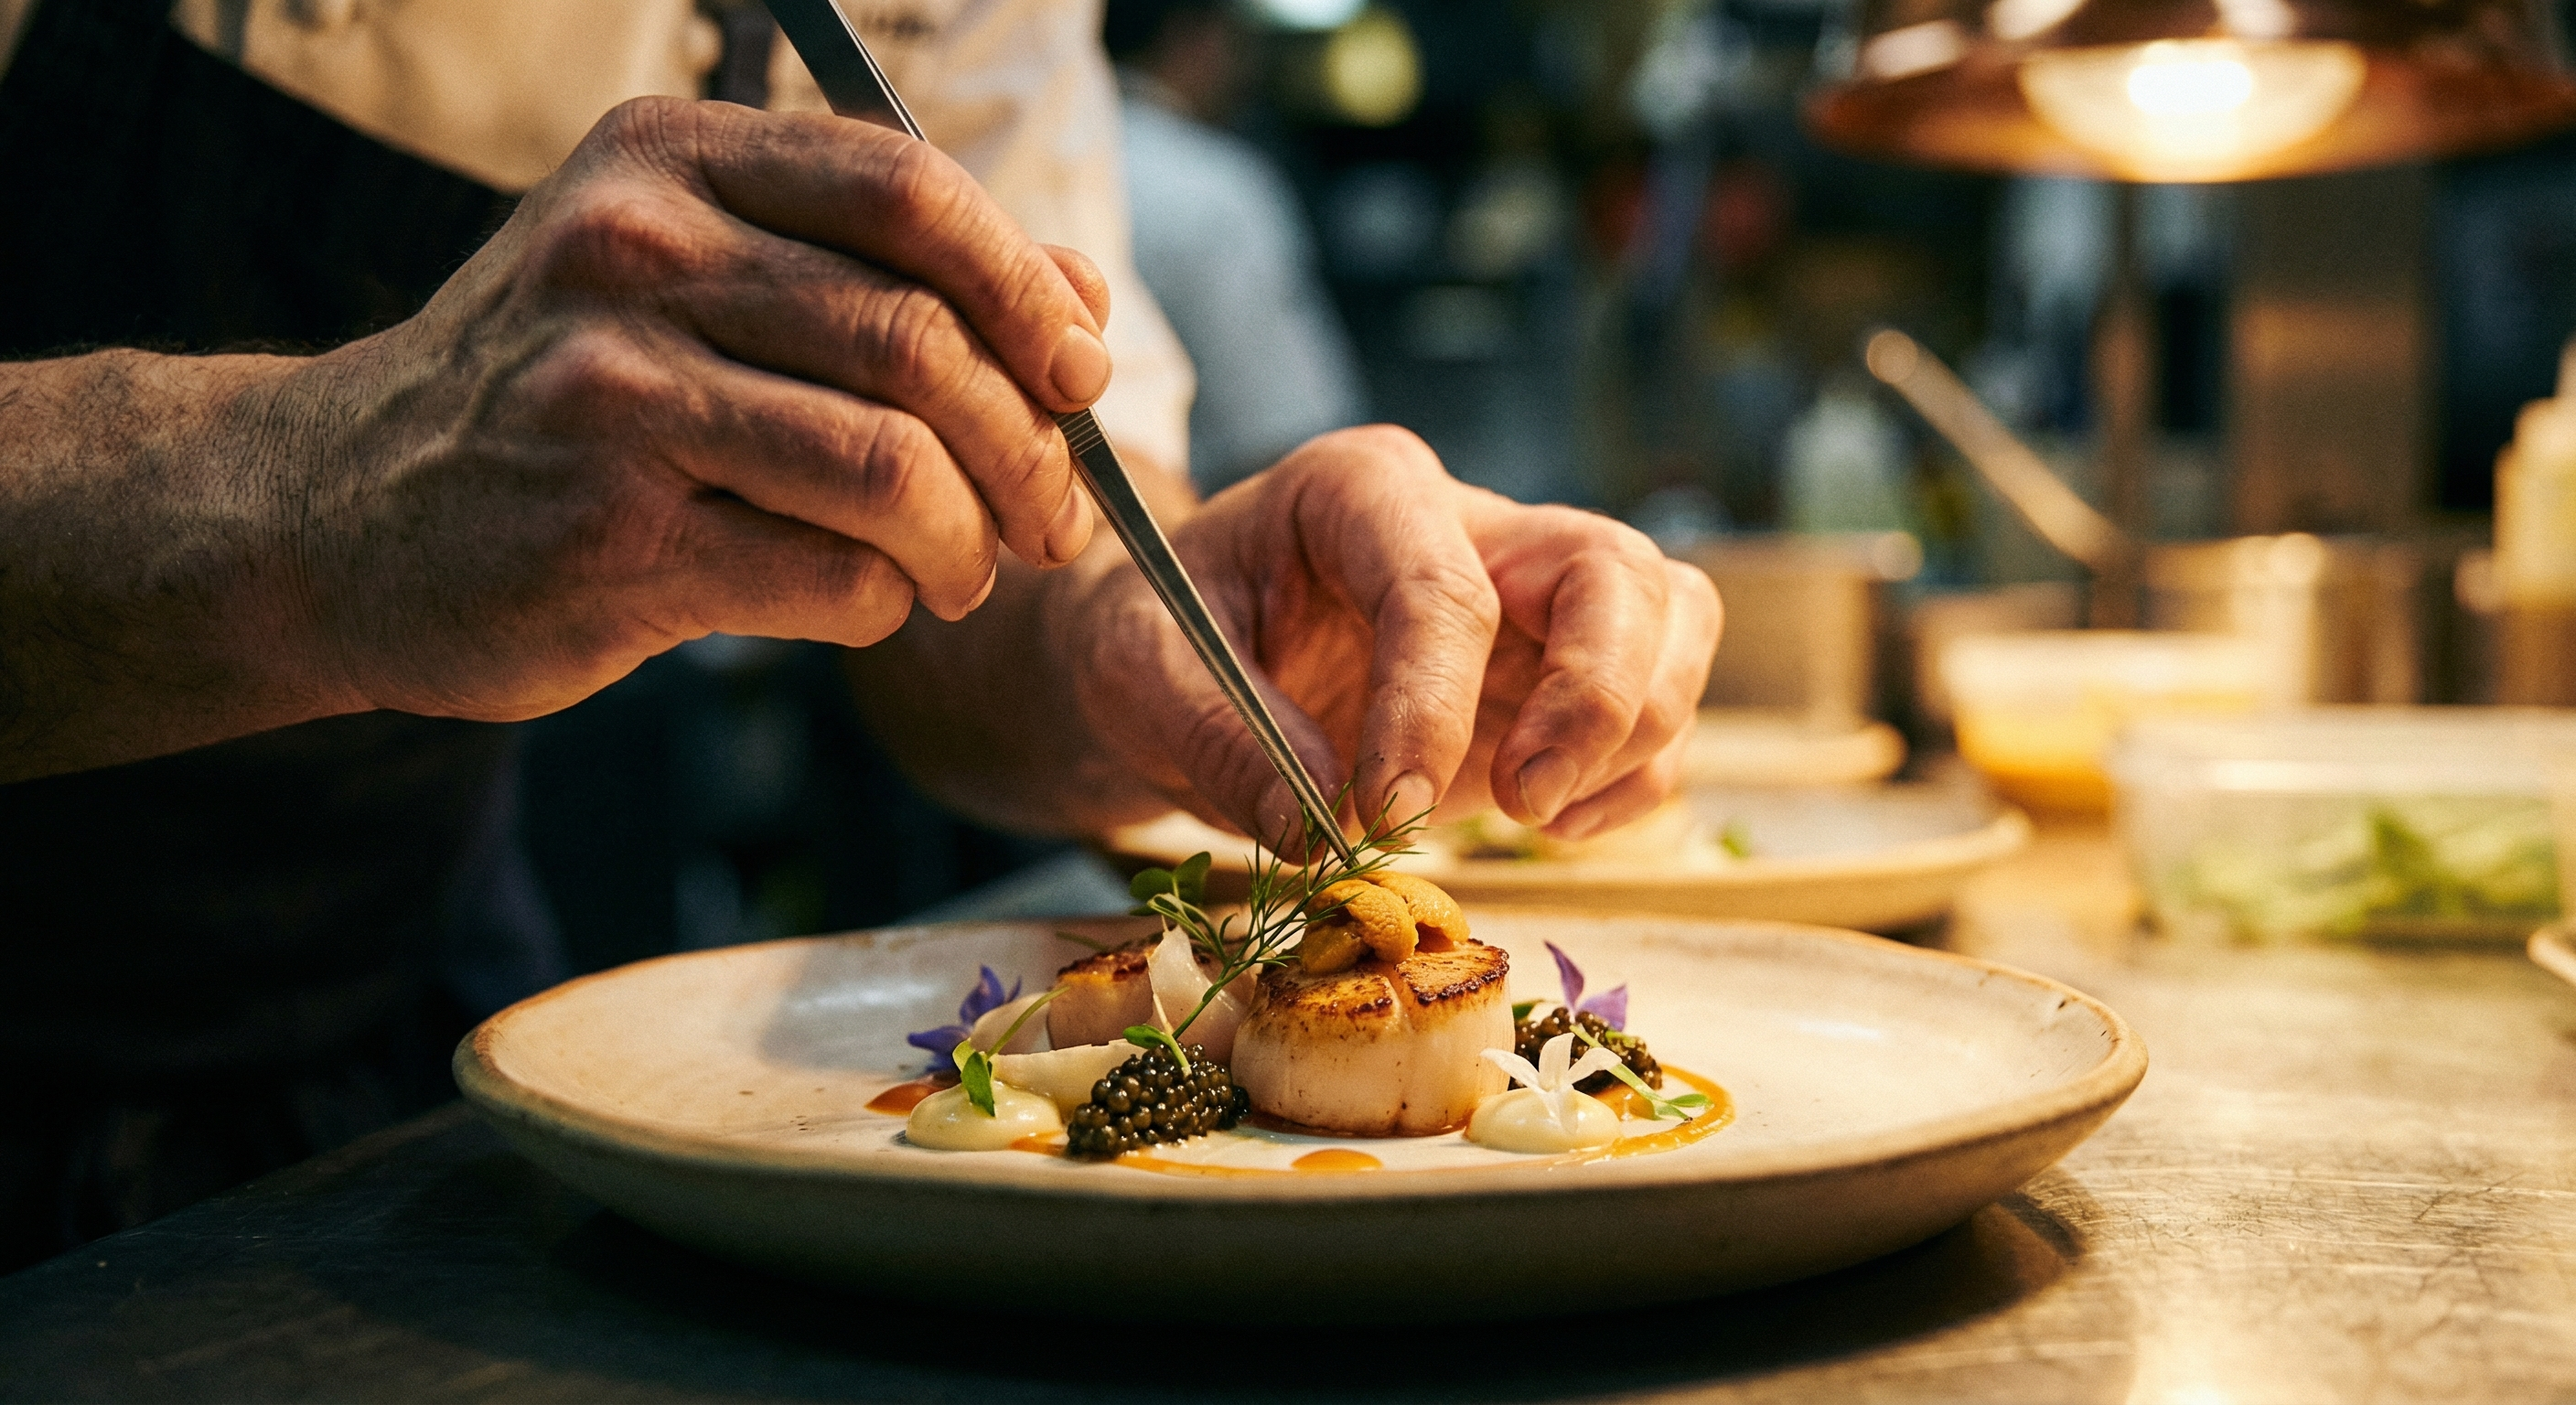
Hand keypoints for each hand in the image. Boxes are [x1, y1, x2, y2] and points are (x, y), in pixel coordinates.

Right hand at [284, 96, 1105, 720]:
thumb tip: (1082, 295)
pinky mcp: (607, 543)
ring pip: (894, 468)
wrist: (334, 515)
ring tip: (963, 572)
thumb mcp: (691, 280)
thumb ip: (881, 273)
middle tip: (1051, 517)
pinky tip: (866, 601)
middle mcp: (632, 256)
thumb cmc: (557, 396)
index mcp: (669, 163)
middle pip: (921, 340)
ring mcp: (611, 401)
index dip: (1031, 288)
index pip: (910, 191)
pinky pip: (833, 577)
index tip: (1080, 375)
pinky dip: (887, 603)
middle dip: (1030, 447)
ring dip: (970, 543)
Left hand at [1062, 427, 1722, 846]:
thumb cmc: (1159, 637)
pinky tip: (1548, 827)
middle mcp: (1473, 524)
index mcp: (1361, 489)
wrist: (1176, 657)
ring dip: (1635, 735)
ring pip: (1670, 623)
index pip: (1444, 586)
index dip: (1431, 705)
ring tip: (1532, 817)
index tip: (1385, 810)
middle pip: (1614, 573)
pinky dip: (1633, 782)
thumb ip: (1218, 737)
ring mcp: (1533, 596)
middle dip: (1597, 697)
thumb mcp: (1139, 672)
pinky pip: (1657, 716)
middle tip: (1523, 804)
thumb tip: (1313, 829)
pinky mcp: (1562, 676)